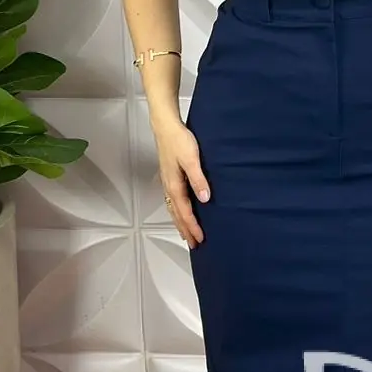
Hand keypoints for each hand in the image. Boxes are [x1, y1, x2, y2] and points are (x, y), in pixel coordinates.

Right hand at [154, 118, 209, 247]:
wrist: (166, 127)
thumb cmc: (178, 140)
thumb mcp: (192, 159)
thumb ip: (198, 179)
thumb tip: (205, 198)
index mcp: (174, 186)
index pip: (185, 212)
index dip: (193, 226)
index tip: (200, 239)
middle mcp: (169, 187)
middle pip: (177, 215)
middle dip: (185, 230)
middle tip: (194, 244)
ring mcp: (168, 183)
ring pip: (174, 209)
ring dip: (180, 223)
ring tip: (186, 235)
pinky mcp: (169, 178)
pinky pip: (173, 201)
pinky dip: (177, 212)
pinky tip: (180, 212)